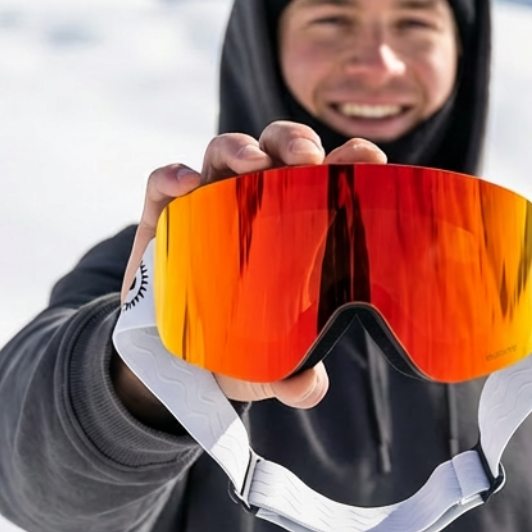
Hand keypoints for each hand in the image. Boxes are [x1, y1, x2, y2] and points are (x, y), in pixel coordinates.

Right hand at [114, 122, 385, 422]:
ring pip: (226, 152)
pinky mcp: (162, 216)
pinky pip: (164, 182)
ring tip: (254, 164)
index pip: (330, 176)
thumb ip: (294, 377)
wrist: (173, 363)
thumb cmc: (239, 346)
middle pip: (280, 148)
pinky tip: (187, 183)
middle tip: (307, 159)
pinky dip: (174, 175)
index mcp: (298, 221)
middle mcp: (256, 200)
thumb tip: (307, 388)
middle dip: (295, 142)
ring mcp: (208, 203)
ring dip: (241, 148)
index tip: (369, 160)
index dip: (351, 160)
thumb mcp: (270, 366)